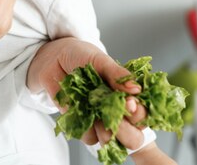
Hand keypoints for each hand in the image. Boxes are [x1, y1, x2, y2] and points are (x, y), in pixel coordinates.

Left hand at [26, 37, 145, 148]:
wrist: (53, 56)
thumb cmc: (80, 55)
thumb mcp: (99, 60)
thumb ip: (117, 74)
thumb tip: (136, 89)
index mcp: (126, 94)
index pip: (142, 114)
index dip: (140, 114)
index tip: (131, 105)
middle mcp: (115, 110)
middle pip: (132, 136)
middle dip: (126, 130)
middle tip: (115, 117)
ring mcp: (99, 119)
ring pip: (110, 140)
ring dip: (106, 133)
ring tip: (97, 115)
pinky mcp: (82, 124)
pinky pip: (88, 137)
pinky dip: (85, 128)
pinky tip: (80, 111)